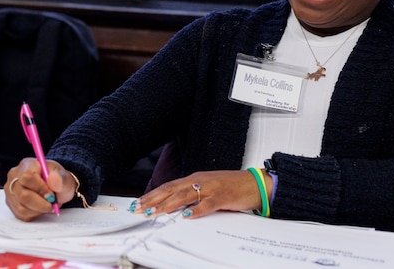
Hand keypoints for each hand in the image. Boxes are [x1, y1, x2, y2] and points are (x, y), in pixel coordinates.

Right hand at [4, 158, 77, 220]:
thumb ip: (61, 179)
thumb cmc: (57, 181)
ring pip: (21, 207)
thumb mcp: (65, 178)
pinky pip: (20, 214)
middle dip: (40, 203)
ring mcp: (10, 190)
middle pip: (23, 195)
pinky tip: (39, 208)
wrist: (54, 188)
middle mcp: (15, 176)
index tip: (52, 196)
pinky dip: (33, 214)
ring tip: (46, 205)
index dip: (40, 189)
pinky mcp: (11, 202)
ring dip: (38, 210)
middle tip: (51, 204)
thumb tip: (54, 179)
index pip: (27, 177)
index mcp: (27, 164)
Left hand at [132, 170, 270, 218]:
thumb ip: (192, 196)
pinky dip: (197, 209)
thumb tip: (174, 207)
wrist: (254, 183)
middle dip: (154, 199)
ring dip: (169, 204)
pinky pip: (208, 203)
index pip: (169, 186)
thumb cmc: (230, 187)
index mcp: (194, 178)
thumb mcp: (207, 189)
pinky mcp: (223, 196)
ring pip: (186, 194)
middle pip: (172, 189)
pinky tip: (188, 215)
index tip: (139, 203)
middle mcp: (199, 180)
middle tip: (140, 208)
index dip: (153, 194)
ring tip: (156, 212)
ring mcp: (211, 187)